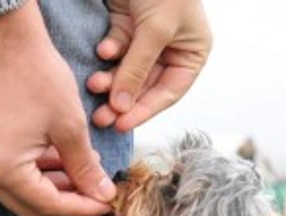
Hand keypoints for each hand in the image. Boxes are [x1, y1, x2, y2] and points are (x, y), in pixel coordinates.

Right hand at [0, 1, 115, 215]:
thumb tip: (102, 195)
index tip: (108, 203)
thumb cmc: (36, 74)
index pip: (48, 205)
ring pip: (23, 191)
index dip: (81, 207)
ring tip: (88, 170)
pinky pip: (14, 172)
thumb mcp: (69, 126)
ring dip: (56, 186)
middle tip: (98, 192)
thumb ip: (85, 167)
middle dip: (68, 201)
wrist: (6, 37)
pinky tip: (67, 159)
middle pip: (32, 206)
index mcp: (2, 168)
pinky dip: (40, 172)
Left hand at [87, 0, 211, 132]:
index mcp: (192, 53)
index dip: (144, 110)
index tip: (120, 124)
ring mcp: (148, 37)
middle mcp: (171, 48)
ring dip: (110, 77)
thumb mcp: (155, 29)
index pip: (168, 92)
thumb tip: (121, 107)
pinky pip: (116, 47)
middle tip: (99, 118)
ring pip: (126, 69)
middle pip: (144, 85)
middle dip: (121, 98)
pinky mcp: (127, 23)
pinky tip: (101, 50)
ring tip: (93, 83)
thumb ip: (137, 68)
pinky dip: (108, 51)